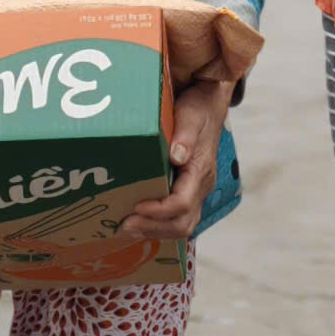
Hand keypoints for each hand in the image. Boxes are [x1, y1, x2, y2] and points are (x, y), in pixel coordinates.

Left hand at [120, 78, 235, 241]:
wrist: (210, 105)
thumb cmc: (198, 109)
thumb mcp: (191, 117)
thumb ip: (185, 136)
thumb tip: (177, 156)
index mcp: (201, 171)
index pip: (182, 204)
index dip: (159, 211)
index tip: (136, 207)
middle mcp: (201, 185)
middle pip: (183, 223)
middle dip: (153, 228)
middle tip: (125, 225)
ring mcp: (197, 190)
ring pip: (182, 225)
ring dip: (155, 230)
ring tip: (128, 227)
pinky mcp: (189, 190)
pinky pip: (179, 218)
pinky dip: (159, 225)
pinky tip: (140, 221)